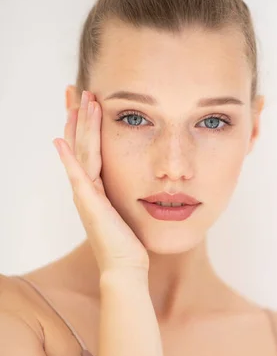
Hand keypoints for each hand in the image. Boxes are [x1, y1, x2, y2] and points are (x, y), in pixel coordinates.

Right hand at [53, 90, 148, 274]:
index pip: (88, 148)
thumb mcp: (128, 209)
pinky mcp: (91, 204)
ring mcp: (86, 195)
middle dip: (77, 115)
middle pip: (79, 144)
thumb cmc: (129, 242)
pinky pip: (78, 176)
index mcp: (96, 187)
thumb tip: (137, 179)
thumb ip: (125, 192)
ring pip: (81, 153)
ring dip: (80, 125)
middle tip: (74, 89)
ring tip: (81, 100)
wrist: (125, 267)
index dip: (85, 124)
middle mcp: (86, 188)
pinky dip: (69, 159)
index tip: (87, 101)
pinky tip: (61, 141)